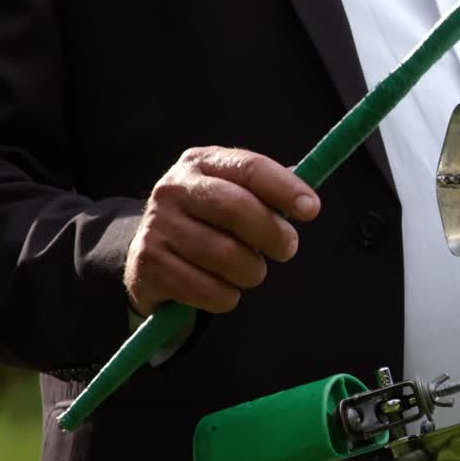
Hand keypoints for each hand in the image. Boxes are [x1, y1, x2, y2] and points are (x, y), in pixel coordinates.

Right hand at [124, 147, 319, 315]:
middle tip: (288, 249)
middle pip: (237, 209)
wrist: (150, 257)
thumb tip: (307, 202)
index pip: (249, 168)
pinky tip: (222, 289)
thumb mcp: (234, 196)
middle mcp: (173, 189)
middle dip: (273, 234)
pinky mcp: (148, 265)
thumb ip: (268, 195)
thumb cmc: (209, 223)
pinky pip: (209, 290)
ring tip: (250, 271)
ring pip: (226, 255)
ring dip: (252, 272)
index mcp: (201, 163)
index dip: (285, 188)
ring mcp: (157, 227)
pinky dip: (227, 297)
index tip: (312, 209)